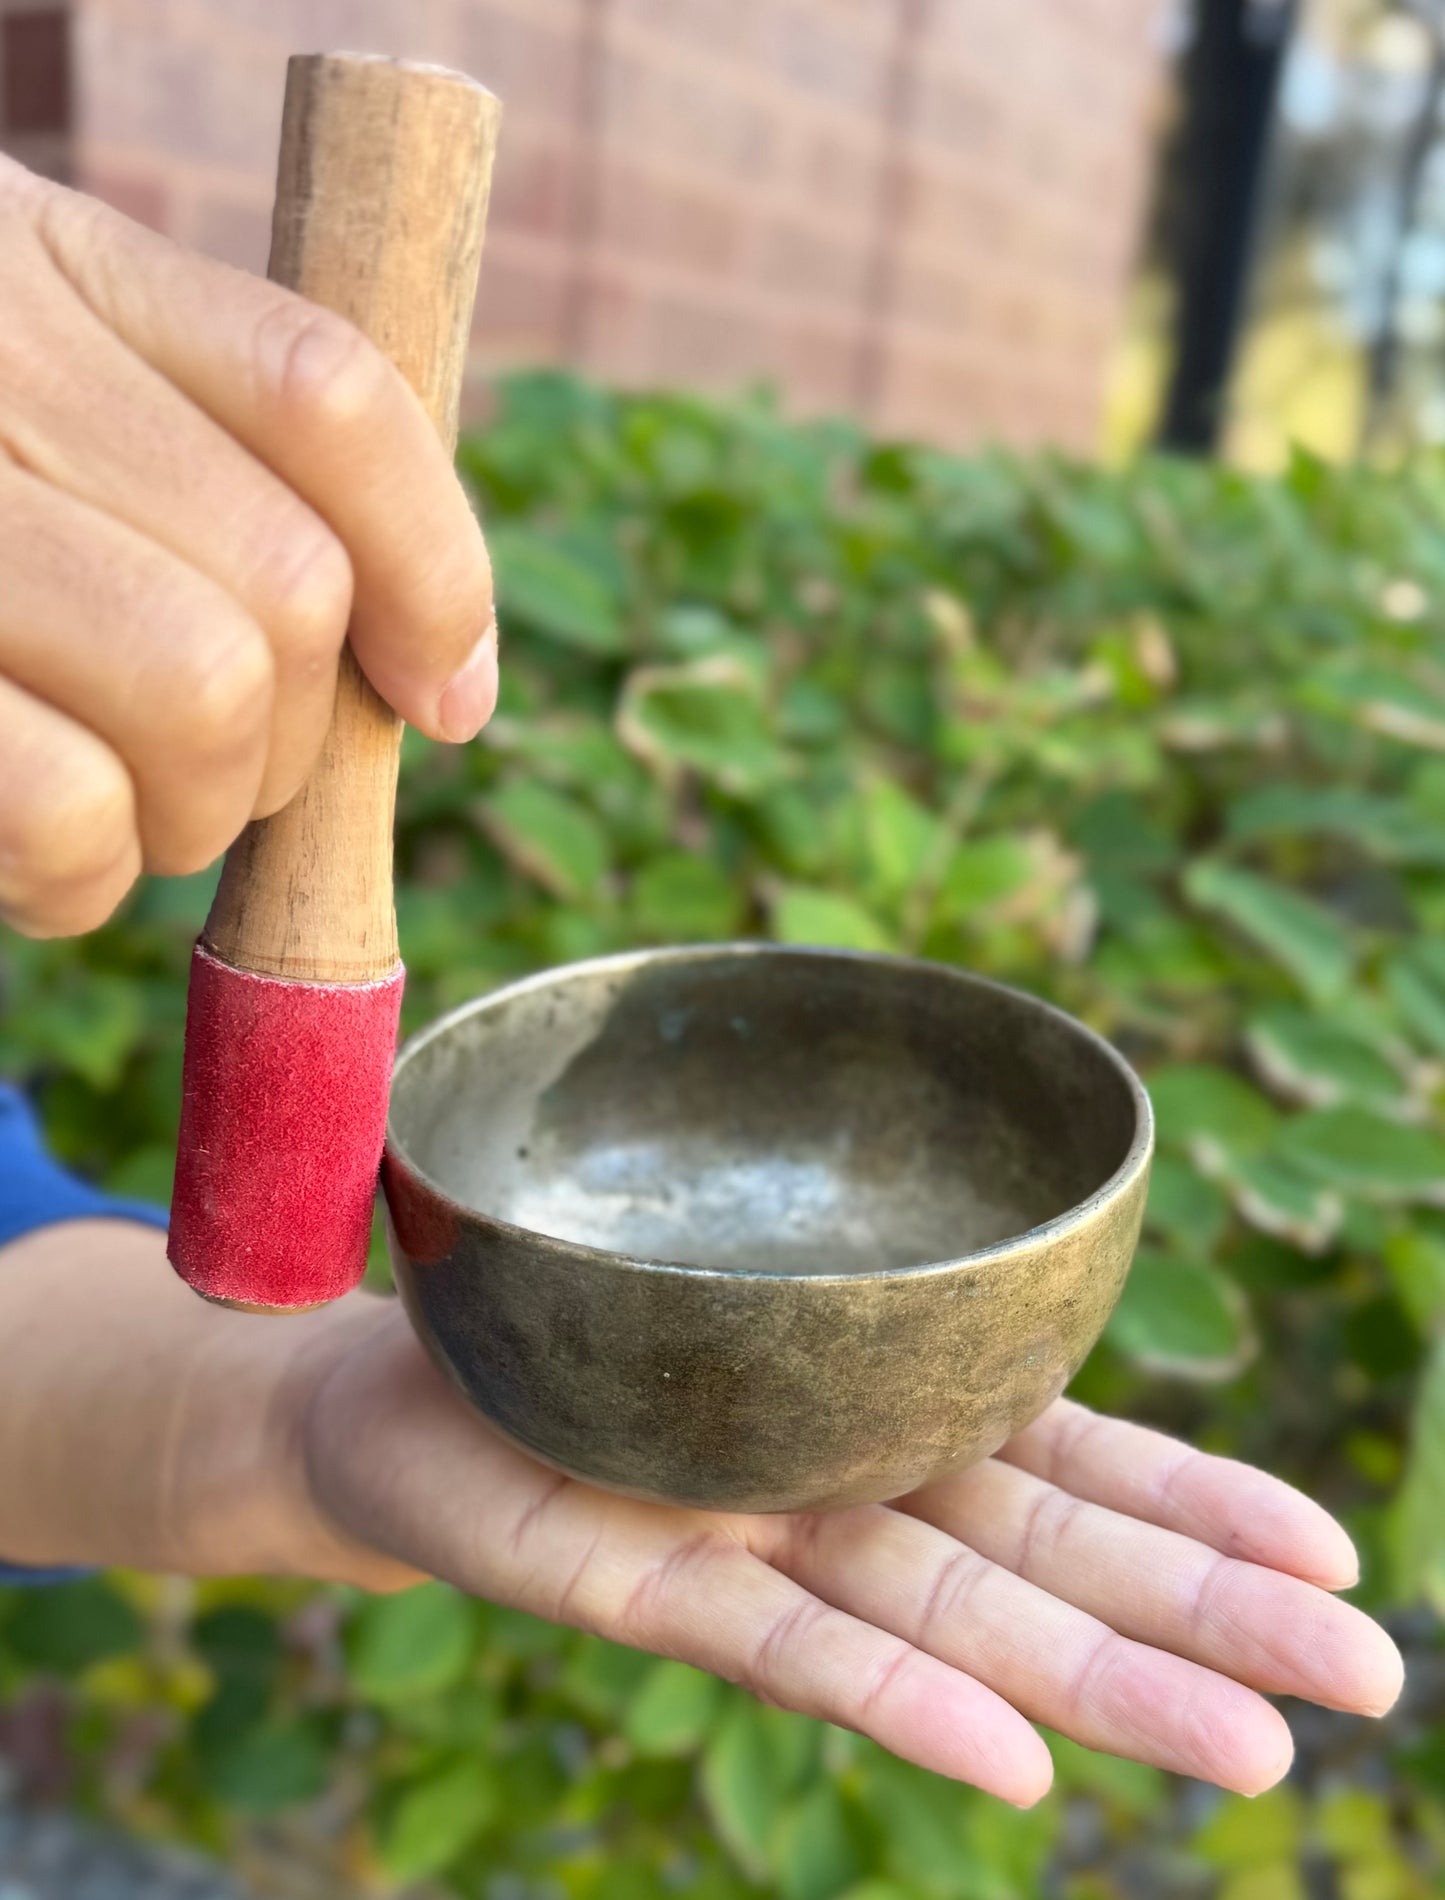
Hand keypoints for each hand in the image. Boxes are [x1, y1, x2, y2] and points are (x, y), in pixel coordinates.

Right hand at [0, 158, 493, 937]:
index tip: (445, 698)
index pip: (332, 396)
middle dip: (296, 739)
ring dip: (197, 811)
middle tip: (220, 773)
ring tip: (125, 812)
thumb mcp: (43, 381)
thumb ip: (214, 458)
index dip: (437, 570)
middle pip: (286, 588)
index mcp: (58, 269)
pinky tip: (42, 852)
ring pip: (204, 693)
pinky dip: (83, 871)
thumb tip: (440, 676)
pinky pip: (64, 805)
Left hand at [300, 1302, 1404, 1806]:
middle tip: (1373, 1678)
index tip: (1331, 1549)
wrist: (377, 1377)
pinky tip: (1018, 1763)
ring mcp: (755, 1542)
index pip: (1063, 1460)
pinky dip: (900, 1707)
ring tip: (1254, 1750)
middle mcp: (840, 1485)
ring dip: (1100, 1683)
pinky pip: (783, 1645)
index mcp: (878, 1403)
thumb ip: (827, 1195)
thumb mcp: (723, 1220)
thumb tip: (956, 1097)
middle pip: (1042, 1557)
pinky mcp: (643, 1581)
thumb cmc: (561, 1293)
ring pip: (948, 1622)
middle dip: (1204, 1614)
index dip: (1196, 1502)